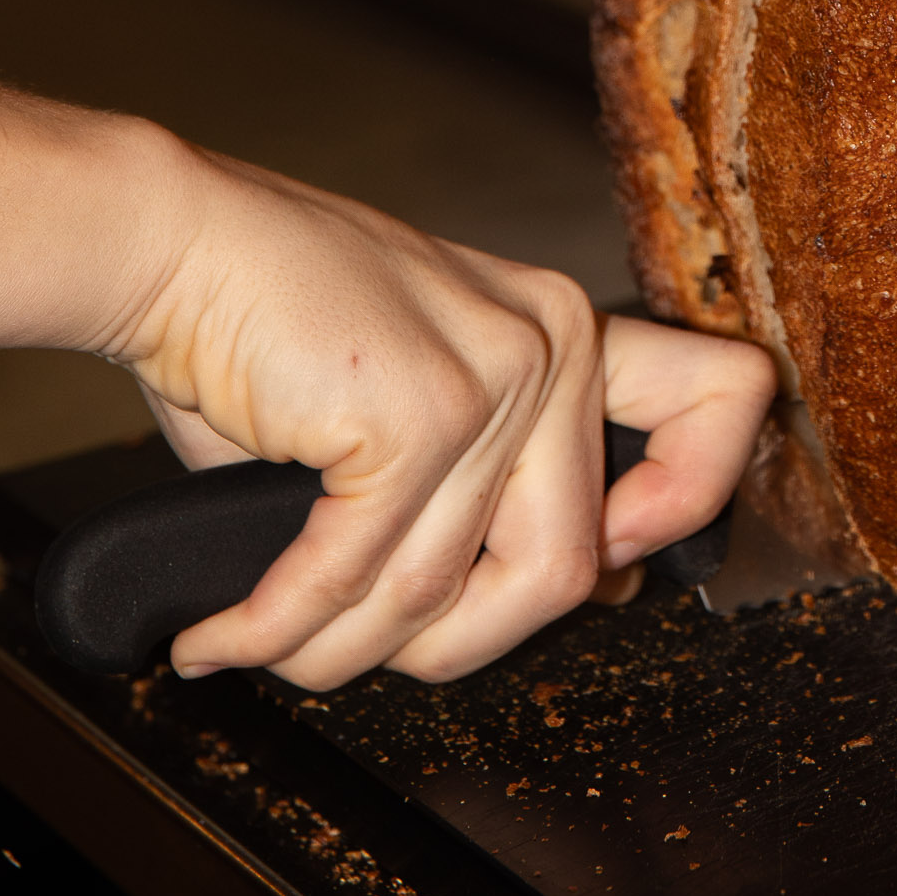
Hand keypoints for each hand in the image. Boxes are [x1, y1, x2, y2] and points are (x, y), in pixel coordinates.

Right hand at [115, 145, 773, 687]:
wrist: (175, 245)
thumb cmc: (278, 326)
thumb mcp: (427, 395)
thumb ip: (510, 483)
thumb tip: (608, 586)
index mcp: (569, 331)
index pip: (721, 400)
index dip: (689, 502)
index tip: (619, 564)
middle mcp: (552, 345)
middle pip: (558, 577)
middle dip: (450, 648)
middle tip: (361, 644)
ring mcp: (491, 378)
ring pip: (437, 598)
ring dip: (332, 650)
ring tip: (260, 639)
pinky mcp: (415, 415)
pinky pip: (354, 581)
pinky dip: (274, 629)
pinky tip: (221, 635)